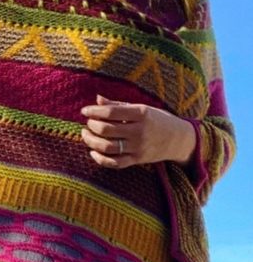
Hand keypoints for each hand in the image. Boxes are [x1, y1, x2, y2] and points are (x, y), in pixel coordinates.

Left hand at [81, 94, 196, 168]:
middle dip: (92, 125)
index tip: (85, 111)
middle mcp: (139, 131)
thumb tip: (97, 99)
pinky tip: (93, 151)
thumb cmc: (155, 120)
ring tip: (86, 135)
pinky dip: (100, 159)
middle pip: (107, 129)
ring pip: (107, 147)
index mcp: (141, 113)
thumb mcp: (141, 108)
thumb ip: (118, 104)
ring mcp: (138, 147)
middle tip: (88, 123)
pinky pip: (114, 163)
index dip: (94, 111)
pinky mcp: (136, 160)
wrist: (177, 138)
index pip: (112, 112)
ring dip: (91, 141)